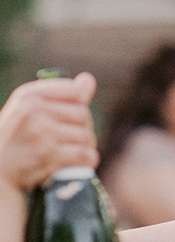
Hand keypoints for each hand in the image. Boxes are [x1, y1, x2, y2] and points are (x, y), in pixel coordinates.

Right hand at [0, 72, 97, 190]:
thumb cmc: (18, 138)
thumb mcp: (31, 110)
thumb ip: (61, 96)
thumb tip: (89, 79)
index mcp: (28, 95)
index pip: (74, 91)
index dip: (78, 106)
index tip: (69, 118)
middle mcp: (33, 110)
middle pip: (83, 114)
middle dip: (83, 129)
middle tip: (71, 140)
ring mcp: (42, 132)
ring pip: (86, 135)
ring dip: (85, 146)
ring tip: (72, 152)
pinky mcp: (50, 154)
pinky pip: (85, 154)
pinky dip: (87, 160)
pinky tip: (78, 162)